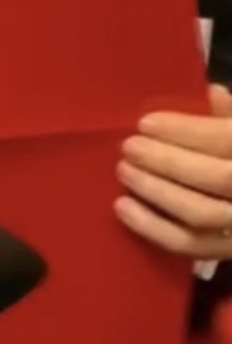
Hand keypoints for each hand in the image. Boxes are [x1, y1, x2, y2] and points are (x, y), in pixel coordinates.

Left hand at [116, 84, 231, 257]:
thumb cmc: (231, 153)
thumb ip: (229, 115)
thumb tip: (210, 93)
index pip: (229, 139)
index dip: (187, 130)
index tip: (147, 123)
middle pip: (219, 177)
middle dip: (168, 160)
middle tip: (129, 148)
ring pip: (201, 213)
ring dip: (155, 191)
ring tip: (123, 171)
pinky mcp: (225, 250)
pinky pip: (188, 245)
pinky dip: (150, 226)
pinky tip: (122, 207)